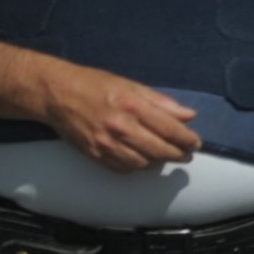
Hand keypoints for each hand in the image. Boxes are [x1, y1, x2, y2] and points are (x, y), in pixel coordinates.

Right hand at [40, 62, 198, 170]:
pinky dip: (138, 167)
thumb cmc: (95, 85)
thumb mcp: (131, 85)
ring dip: (160, 162)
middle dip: (179, 154)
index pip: (170, 129)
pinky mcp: (95, 155)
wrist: (57, 94)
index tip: (196, 142)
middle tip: (187, 154)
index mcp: (133, 106)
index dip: (187, 139)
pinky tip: (144, 160)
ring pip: (144, 163)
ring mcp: (106, 144)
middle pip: (160, 150)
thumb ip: (162, 102)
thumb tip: (190, 116)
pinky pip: (123, 169)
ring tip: (167, 157)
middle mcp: (121, 127)